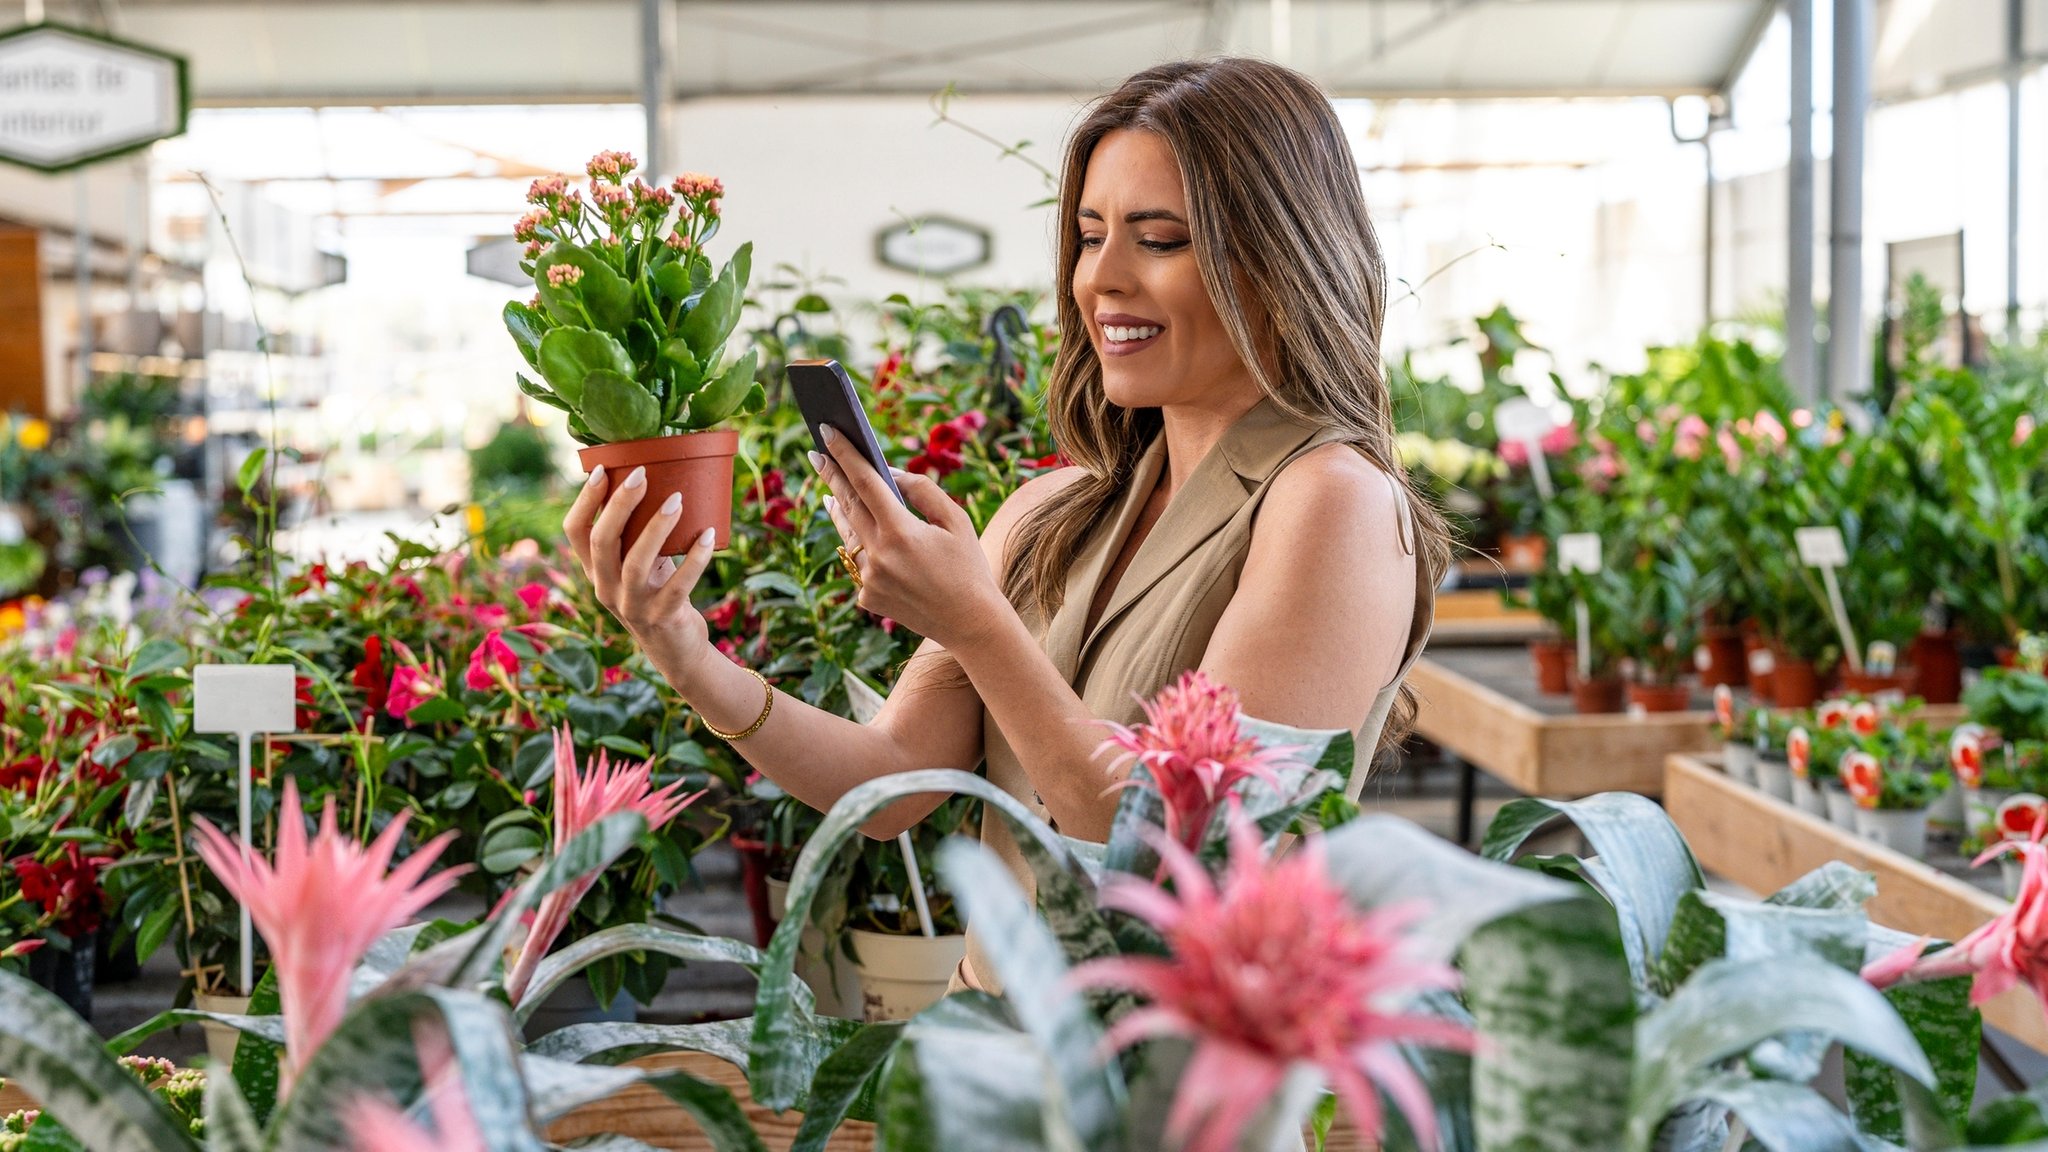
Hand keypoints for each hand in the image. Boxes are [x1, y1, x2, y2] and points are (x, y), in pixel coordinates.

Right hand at [564, 464, 721, 690]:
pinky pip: (679, 584)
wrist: (677, 651)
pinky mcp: (661, 618)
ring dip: (657, 527)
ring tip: (677, 499)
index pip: (575, 532)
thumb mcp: (640, 566)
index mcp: (595, 571)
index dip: (585, 500)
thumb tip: (656, 481)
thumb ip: (637, 536)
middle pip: (602, 541)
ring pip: (636, 562)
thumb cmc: (659, 593)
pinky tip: (709, 536)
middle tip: (643, 475)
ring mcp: (631, 606)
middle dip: (619, 504)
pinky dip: (696, 558)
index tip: (604, 470)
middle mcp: (605, 588)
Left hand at [813, 426, 1004, 647]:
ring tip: (830, 491)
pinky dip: (862, 546)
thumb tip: (890, 473)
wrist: (970, 624)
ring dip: (838, 510)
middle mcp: (878, 555)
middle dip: (831, 476)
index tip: (826, 431)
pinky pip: (860, 563)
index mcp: (901, 531)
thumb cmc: (969, 567)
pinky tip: (862, 535)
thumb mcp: (955, 521)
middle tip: (817, 453)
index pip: (864, 482)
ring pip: (846, 535)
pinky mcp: (868, 597)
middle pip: (846, 505)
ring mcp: (869, 579)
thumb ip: (922, 490)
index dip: (844, 454)